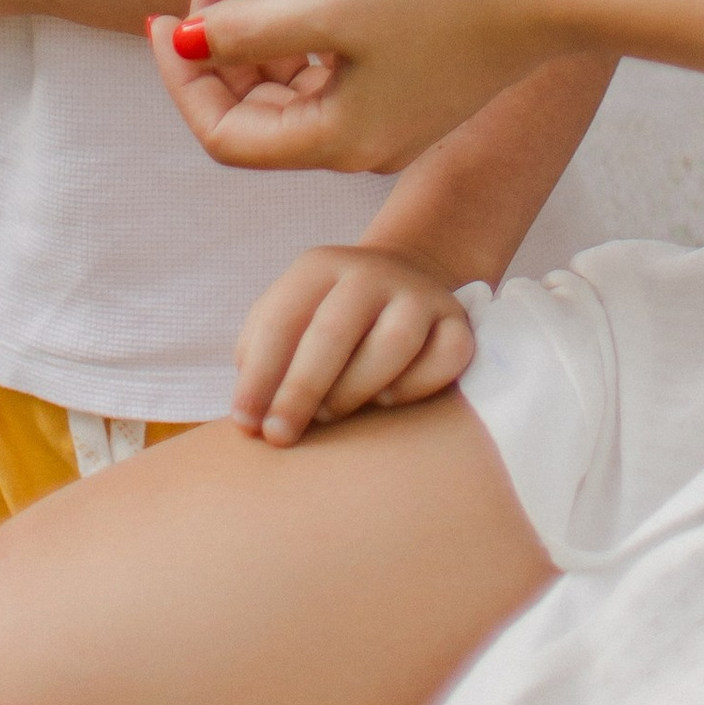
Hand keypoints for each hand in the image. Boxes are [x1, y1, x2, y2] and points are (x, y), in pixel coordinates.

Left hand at [150, 0, 566, 170]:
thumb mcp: (331, 4)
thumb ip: (249, 29)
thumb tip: (185, 42)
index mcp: (336, 141)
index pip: (225, 133)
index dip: (184, 75)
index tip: (166, 11)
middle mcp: (358, 139)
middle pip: (255, 104)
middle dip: (221, 34)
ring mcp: (388, 108)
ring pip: (291, 74)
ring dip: (259, 17)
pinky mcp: (409, 73)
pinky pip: (330, 56)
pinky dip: (302, 15)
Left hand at [229, 241, 476, 446]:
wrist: (398, 282)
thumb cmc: (325, 322)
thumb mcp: (288, 320)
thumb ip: (261, 358)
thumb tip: (248, 416)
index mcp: (319, 267)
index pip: (282, 318)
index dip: (260, 375)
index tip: (246, 425)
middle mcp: (370, 272)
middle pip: (333, 331)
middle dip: (300, 391)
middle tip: (280, 436)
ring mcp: (417, 294)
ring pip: (393, 343)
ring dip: (357, 388)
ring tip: (333, 413)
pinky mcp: (457, 321)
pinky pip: (448, 356)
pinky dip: (418, 385)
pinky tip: (388, 399)